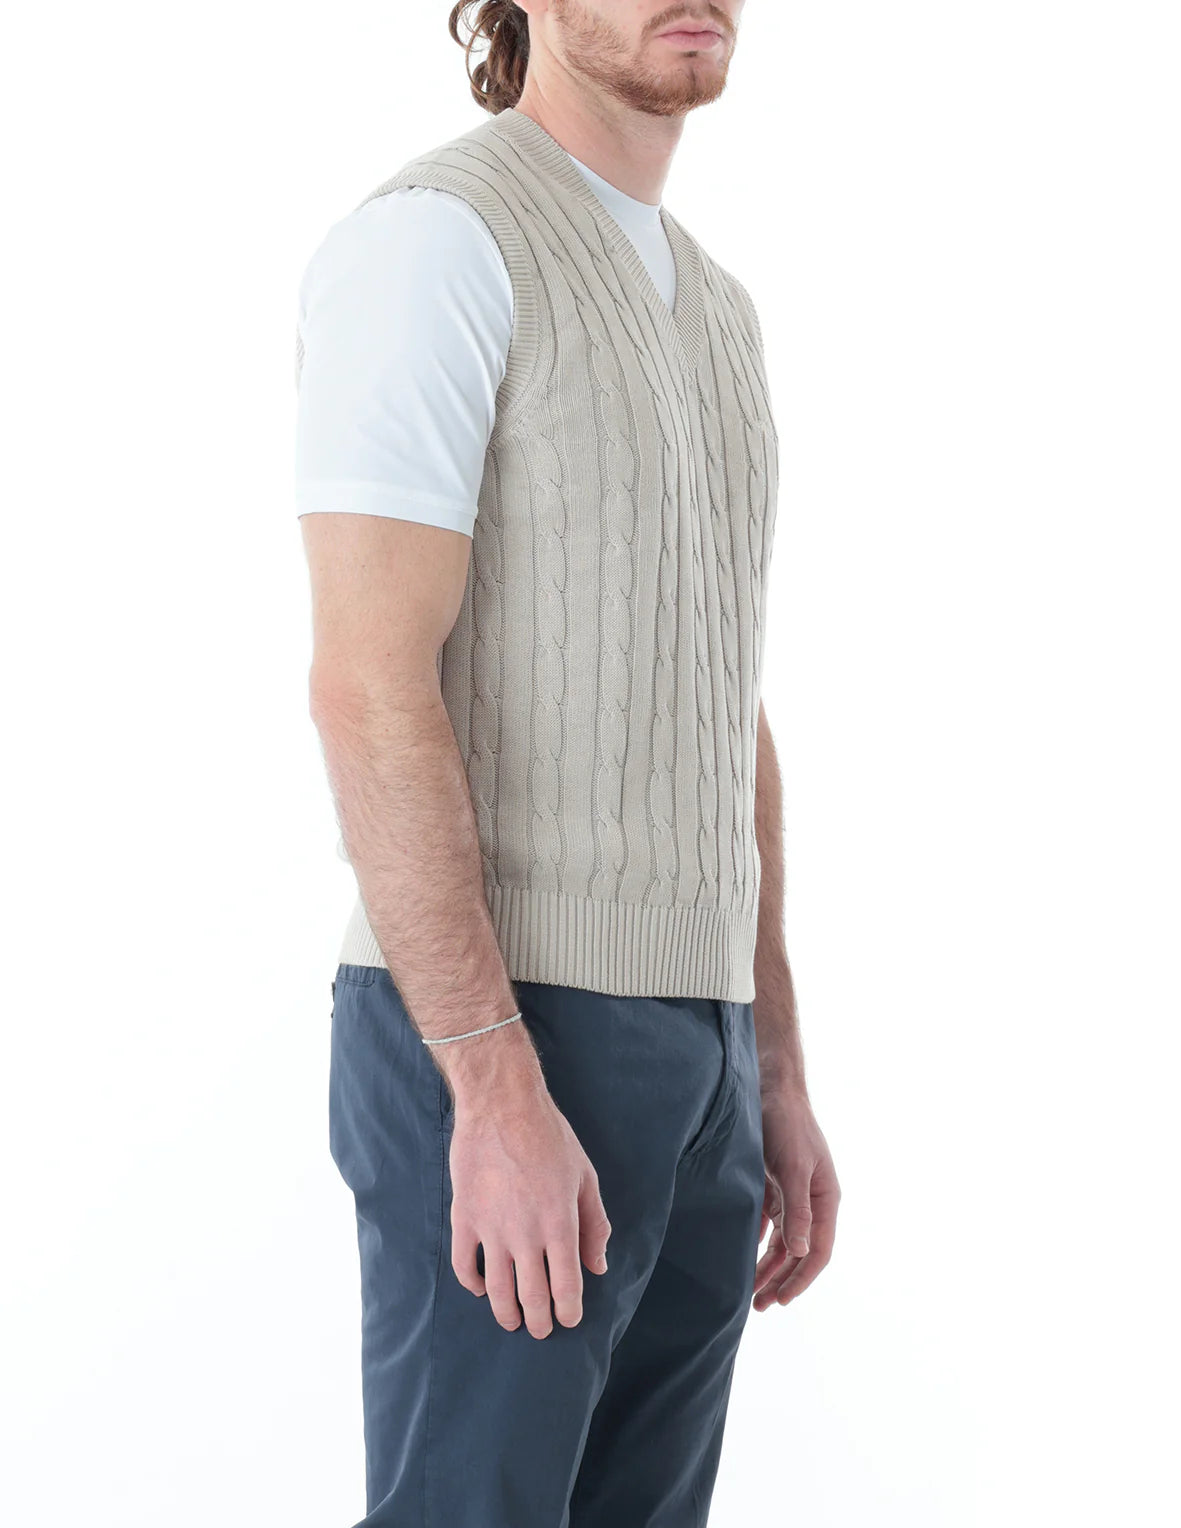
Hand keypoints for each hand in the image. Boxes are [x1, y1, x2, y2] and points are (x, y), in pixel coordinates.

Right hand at [448, 1087, 612, 1338]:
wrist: (502, 1104)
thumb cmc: (550, 1136)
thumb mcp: (585, 1176)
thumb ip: (594, 1224)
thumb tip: (597, 1266)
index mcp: (560, 1224)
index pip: (567, 1288)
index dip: (568, 1312)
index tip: (568, 1320)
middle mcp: (526, 1233)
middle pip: (532, 1297)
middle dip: (539, 1322)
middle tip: (541, 1329)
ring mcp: (491, 1228)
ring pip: (496, 1291)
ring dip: (506, 1314)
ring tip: (513, 1321)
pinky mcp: (465, 1217)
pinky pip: (464, 1264)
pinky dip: (472, 1284)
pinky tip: (480, 1289)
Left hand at [752, 1084, 839, 1309]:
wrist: (768, 1087)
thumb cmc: (787, 1123)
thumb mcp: (793, 1166)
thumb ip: (797, 1209)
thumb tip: (800, 1252)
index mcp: (825, 1198)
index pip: (818, 1250)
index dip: (802, 1279)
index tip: (782, 1301)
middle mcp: (811, 1200)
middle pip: (798, 1251)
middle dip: (782, 1280)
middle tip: (760, 1306)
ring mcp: (791, 1192)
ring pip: (781, 1241)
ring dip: (767, 1265)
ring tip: (750, 1290)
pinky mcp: (771, 1183)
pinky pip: (766, 1221)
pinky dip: (756, 1240)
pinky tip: (741, 1254)